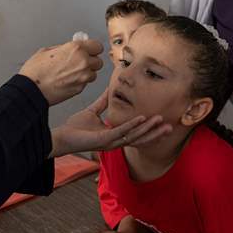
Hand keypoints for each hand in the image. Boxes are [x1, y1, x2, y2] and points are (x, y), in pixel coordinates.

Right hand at [19, 40, 103, 105]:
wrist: (31, 89)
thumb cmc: (35, 71)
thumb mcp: (47, 51)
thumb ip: (64, 48)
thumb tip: (71, 48)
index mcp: (76, 48)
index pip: (97, 46)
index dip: (92, 48)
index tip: (89, 50)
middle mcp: (83, 62)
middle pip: (98, 61)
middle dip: (91, 61)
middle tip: (79, 62)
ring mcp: (83, 77)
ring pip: (93, 73)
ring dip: (86, 73)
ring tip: (72, 73)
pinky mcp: (80, 88)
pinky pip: (85, 83)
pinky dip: (80, 82)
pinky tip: (68, 80)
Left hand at [49, 91, 171, 156]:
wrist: (61, 136)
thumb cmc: (75, 127)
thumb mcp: (93, 111)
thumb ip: (103, 102)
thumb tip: (110, 89)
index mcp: (114, 135)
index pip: (136, 134)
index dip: (149, 130)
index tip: (162, 123)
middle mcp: (115, 141)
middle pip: (140, 138)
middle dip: (155, 133)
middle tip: (170, 127)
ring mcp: (110, 142)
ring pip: (134, 136)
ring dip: (148, 129)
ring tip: (161, 121)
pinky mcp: (103, 140)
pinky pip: (121, 131)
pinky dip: (132, 125)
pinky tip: (142, 118)